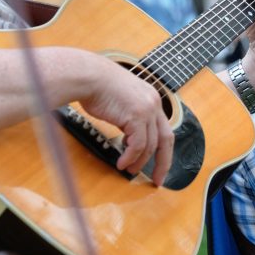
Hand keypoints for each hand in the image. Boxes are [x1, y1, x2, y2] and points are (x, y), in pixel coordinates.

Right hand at [79, 56, 174, 185]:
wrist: (88, 75)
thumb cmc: (97, 87)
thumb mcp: (121, 102)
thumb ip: (130, 118)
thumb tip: (130, 140)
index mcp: (153, 100)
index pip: (165, 130)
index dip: (164, 151)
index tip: (159, 166)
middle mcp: (154, 104)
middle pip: (166, 140)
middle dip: (163, 162)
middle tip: (157, 179)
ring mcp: (147, 109)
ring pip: (150, 145)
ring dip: (140, 162)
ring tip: (129, 171)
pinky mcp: (137, 115)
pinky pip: (138, 144)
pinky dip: (131, 157)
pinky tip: (122, 163)